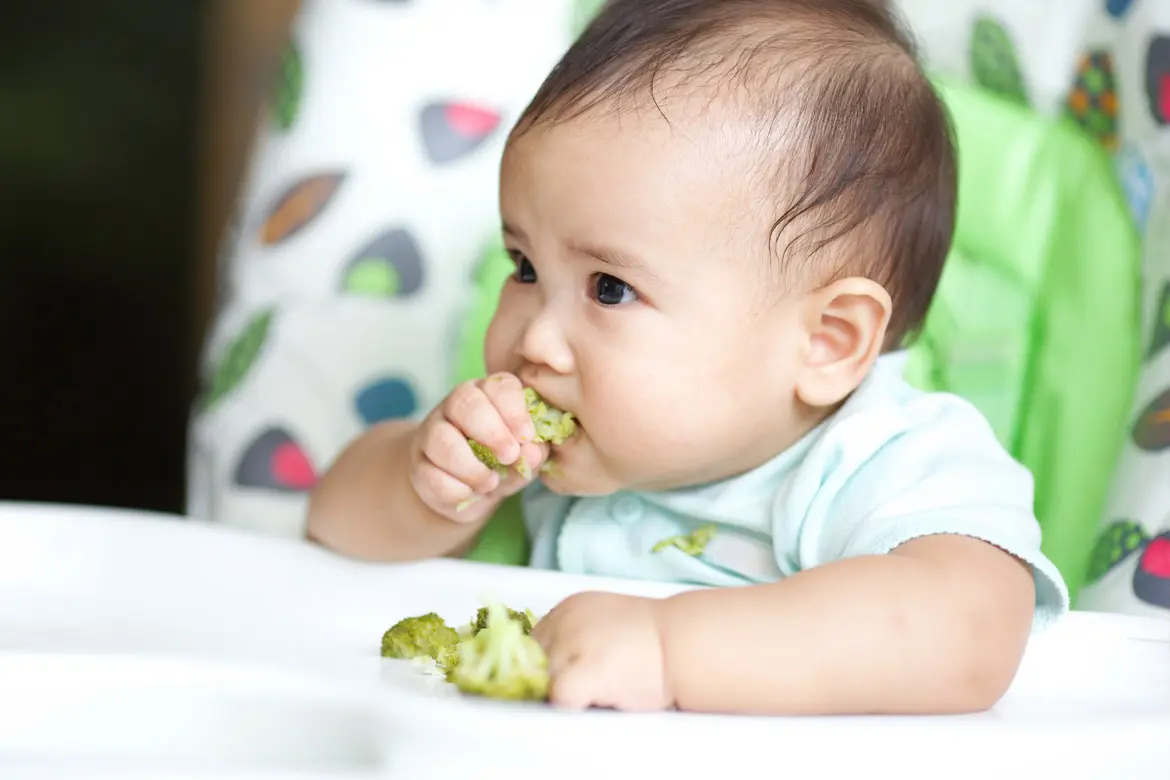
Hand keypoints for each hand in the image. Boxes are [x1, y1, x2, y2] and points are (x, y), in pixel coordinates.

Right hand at [410, 373, 547, 520]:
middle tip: (510, 456)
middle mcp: (456, 406)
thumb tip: (533, 451)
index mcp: (489, 394)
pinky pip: (430, 474)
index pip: (499, 386)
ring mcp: (432, 432)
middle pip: (464, 402)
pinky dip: (455, 489)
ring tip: (491, 483)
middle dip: (492, 432)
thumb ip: (532, 453)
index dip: (514, 410)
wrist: (469, 492)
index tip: (527, 436)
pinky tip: (470, 493)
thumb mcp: (524, 457)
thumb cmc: (503, 463)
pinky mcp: (418, 464)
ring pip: (441, 439)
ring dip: (471, 466)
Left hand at [532, 592, 673, 711]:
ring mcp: (573, 644)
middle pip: (533, 660)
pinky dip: (572, 702)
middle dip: (552, 676)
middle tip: (586, 684)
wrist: (683, 640)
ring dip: (565, 689)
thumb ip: (577, 634)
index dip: (546, 661)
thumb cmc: (654, 637)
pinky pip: (560, 696)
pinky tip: (596, 698)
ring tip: (598, 690)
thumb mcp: (606, 621)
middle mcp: (565, 621)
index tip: (567, 672)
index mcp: (569, 607)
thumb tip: (549, 663)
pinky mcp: (587, 670)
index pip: (533, 640)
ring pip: (543, 681)